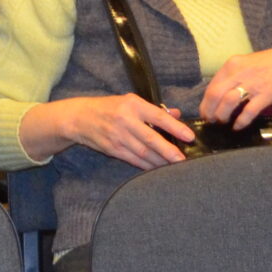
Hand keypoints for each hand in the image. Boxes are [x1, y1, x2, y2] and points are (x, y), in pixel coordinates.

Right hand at [62, 94, 193, 168]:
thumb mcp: (131, 101)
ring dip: (160, 162)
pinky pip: (134, 160)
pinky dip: (147, 166)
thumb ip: (155, 109)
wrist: (81, 118)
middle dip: (169, 151)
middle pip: (151, 139)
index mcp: (133, 105)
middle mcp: (126, 121)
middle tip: (183, 160)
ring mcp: (118, 137)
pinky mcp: (113, 150)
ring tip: (175, 167)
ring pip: (143, 153)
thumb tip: (177, 114)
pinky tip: (158, 169)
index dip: (175, 127)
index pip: (158, 116)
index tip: (189, 136)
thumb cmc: (110, 107)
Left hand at [199, 47, 271, 128]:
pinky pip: (247, 112)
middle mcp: (239, 73)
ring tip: (223, 122)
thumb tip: (218, 94)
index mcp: (232, 64)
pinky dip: (240, 122)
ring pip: (228, 103)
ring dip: (222, 116)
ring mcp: (252, 84)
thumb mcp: (246, 63)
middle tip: (211, 121)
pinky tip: (237, 126)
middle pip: (214, 95)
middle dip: (209, 111)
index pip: (211, 86)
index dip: (205, 102)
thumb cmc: (270, 63)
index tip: (205, 111)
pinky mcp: (265, 95)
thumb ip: (232, 75)